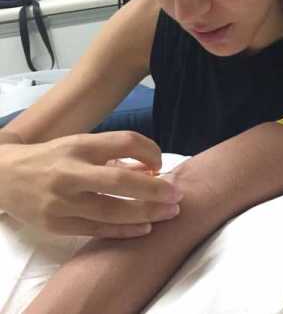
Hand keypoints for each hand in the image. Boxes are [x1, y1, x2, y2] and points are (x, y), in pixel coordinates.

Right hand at [0, 131, 182, 237]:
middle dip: (156, 189)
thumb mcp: (81, 145)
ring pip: (113, 210)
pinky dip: (125, 230)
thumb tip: (151, 169)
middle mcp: (71, 171)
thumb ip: (114, 154)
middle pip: (122, 179)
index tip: (160, 164)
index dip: (151, 151)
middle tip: (177, 194)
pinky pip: (97, 230)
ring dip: (147, 212)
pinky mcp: (56, 225)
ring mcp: (62, 201)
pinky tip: (145, 228)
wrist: (6, 176)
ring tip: (170, 212)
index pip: (126, 141)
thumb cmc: (53, 158)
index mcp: (80, 145)